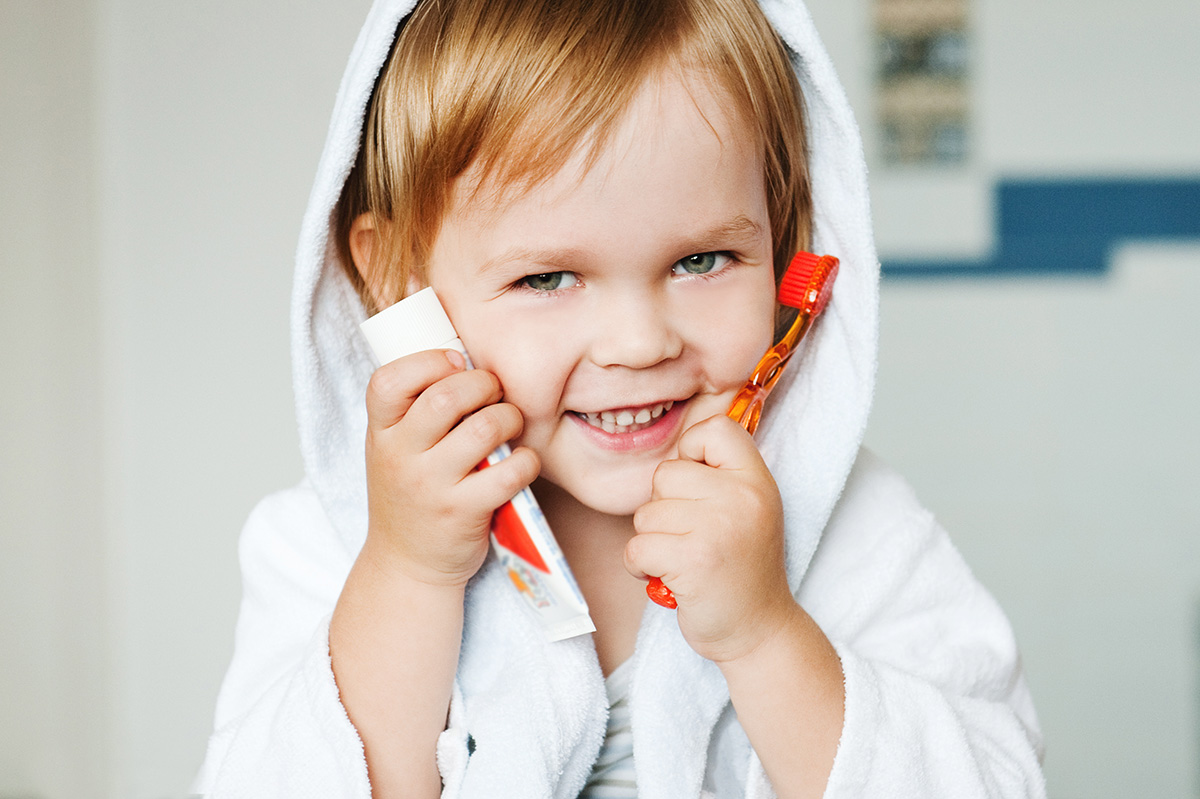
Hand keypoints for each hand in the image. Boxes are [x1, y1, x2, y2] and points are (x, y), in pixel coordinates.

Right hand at [362, 349, 539, 586]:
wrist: (407, 564)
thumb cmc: (411, 493)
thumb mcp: (395, 448)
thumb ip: (416, 409)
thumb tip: (467, 359)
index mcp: (380, 433)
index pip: (388, 381)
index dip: (429, 361)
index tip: (457, 364)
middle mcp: (399, 457)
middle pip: (446, 398)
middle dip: (484, 384)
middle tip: (495, 394)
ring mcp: (430, 487)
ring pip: (484, 428)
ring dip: (510, 417)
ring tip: (510, 424)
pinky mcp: (463, 513)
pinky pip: (509, 472)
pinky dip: (526, 460)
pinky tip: (521, 462)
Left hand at [626, 414, 794, 662]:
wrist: (758, 630)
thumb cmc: (741, 567)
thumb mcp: (749, 508)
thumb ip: (720, 475)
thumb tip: (677, 449)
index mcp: (757, 480)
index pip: (715, 429)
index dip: (691, 450)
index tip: (697, 485)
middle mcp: (742, 497)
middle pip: (665, 474)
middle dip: (664, 507)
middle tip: (691, 536)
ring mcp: (718, 528)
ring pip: (646, 514)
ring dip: (653, 541)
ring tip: (683, 559)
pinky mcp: (693, 560)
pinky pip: (637, 548)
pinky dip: (641, 567)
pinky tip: (668, 576)